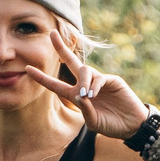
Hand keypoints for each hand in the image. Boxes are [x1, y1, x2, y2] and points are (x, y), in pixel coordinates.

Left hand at [21, 25, 150, 138]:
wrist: (131, 126)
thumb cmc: (111, 125)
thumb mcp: (93, 122)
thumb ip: (84, 110)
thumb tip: (80, 95)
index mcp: (77, 96)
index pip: (56, 84)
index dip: (42, 78)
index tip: (28, 69)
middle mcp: (86, 85)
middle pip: (71, 62)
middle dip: (61, 48)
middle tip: (52, 34)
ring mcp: (99, 81)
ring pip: (84, 71)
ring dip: (82, 82)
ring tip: (86, 96)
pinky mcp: (112, 80)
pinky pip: (98, 78)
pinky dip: (94, 86)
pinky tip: (94, 95)